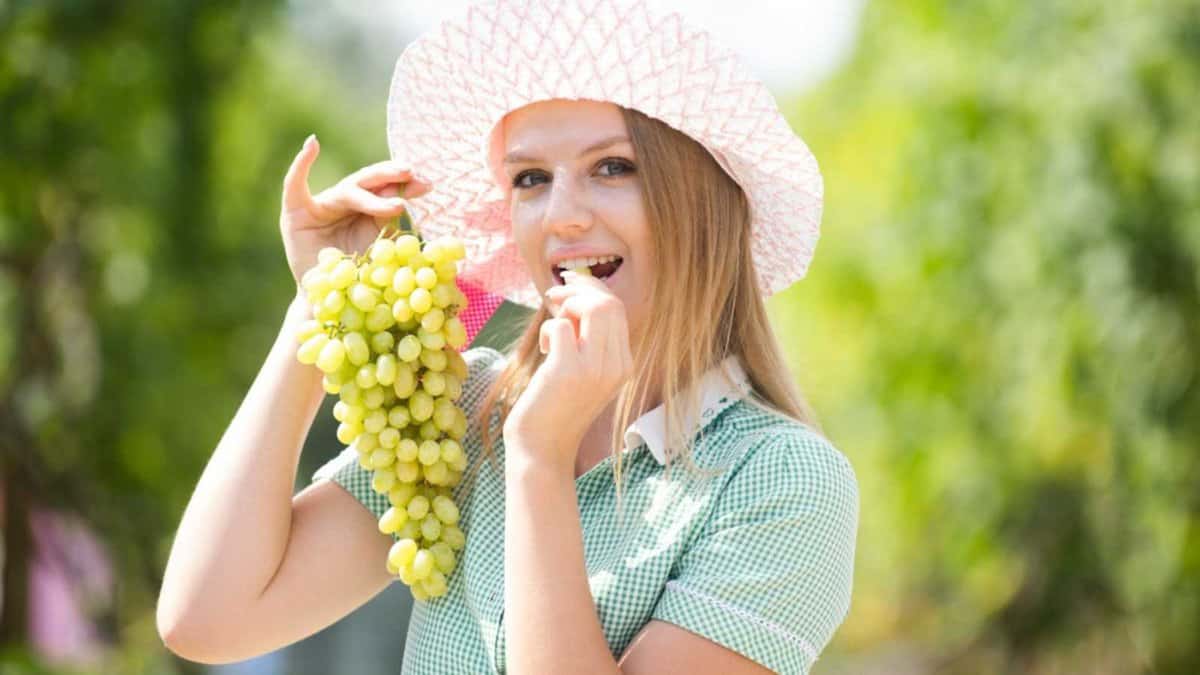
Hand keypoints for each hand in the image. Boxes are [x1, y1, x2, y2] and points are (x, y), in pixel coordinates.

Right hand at [279, 134, 432, 291]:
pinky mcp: (296, 211)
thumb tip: (409, 206)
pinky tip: (312, 145)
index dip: (404, 186)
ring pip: (348, 191)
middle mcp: (345, 203)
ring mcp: (321, 205)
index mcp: (367, 210)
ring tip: (396, 205)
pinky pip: (295, 185)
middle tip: (410, 173)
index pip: (386, 190)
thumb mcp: (379, 250)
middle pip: (369, 183)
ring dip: (372, 196)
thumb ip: (390, 226)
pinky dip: (301, 164)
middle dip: (391, 177)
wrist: (330, 298)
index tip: (426, 185)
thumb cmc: (357, 276)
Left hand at [502, 271, 634, 473]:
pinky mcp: (567, 372)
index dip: (592, 289)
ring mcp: (595, 369)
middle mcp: (617, 366)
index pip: (618, 308)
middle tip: (554, 298)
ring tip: (551, 328)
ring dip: (564, 306)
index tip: (569, 286)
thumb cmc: (557, 406)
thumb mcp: (585, 372)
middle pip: (609, 302)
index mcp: (624, 364)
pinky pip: (559, 326)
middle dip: (578, 290)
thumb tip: (574, 296)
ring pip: (591, 307)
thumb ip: (588, 339)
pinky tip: (544, 351)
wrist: (542, 449)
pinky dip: (546, 330)